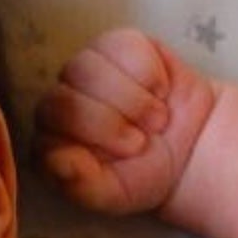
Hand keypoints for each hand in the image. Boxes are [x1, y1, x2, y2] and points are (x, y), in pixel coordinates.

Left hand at [34, 30, 221, 217]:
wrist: (191, 149)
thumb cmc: (144, 173)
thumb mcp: (113, 194)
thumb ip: (80, 186)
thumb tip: (57, 163)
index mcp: (50, 137)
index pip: (46, 128)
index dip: (90, 138)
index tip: (125, 156)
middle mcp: (61, 98)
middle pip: (64, 97)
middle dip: (110, 123)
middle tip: (140, 142)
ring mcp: (86, 67)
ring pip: (89, 66)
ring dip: (133, 100)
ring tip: (155, 120)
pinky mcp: (117, 44)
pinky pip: (126, 46)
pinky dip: (151, 74)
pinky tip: (160, 91)